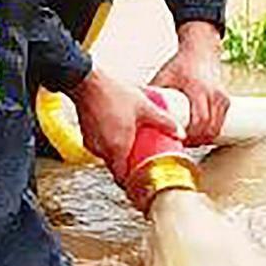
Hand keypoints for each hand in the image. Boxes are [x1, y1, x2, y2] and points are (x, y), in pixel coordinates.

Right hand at [68, 64, 179, 179]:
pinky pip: (100, 146)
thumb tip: (180, 132)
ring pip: (107, 156)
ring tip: (131, 145)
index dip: (133, 184)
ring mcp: (92, 142)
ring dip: (118, 154)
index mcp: (117, 149)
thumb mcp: (144, 107)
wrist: (87, 81)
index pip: (123, 179)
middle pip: (116, 168)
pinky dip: (109, 143)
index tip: (141, 184)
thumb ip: (163, 121)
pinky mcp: (86, 134)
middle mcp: (102, 150)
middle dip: (128, 167)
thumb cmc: (112, 94)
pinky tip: (118, 131)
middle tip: (140, 162)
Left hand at [149, 21, 228, 146]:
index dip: (190, 135)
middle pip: (208, 129)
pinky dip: (210, 133)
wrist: (201, 50)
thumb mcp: (165, 76)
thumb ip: (153, 93)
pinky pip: (220, 124)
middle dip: (195, 141)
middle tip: (180, 146)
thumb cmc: (182, 63)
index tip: (178, 140)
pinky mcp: (225, 101)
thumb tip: (136, 111)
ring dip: (203, 139)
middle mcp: (213, 94)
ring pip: (216, 129)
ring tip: (188, 143)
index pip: (198, 120)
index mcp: (198, 89)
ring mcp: (221, 98)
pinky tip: (199, 137)